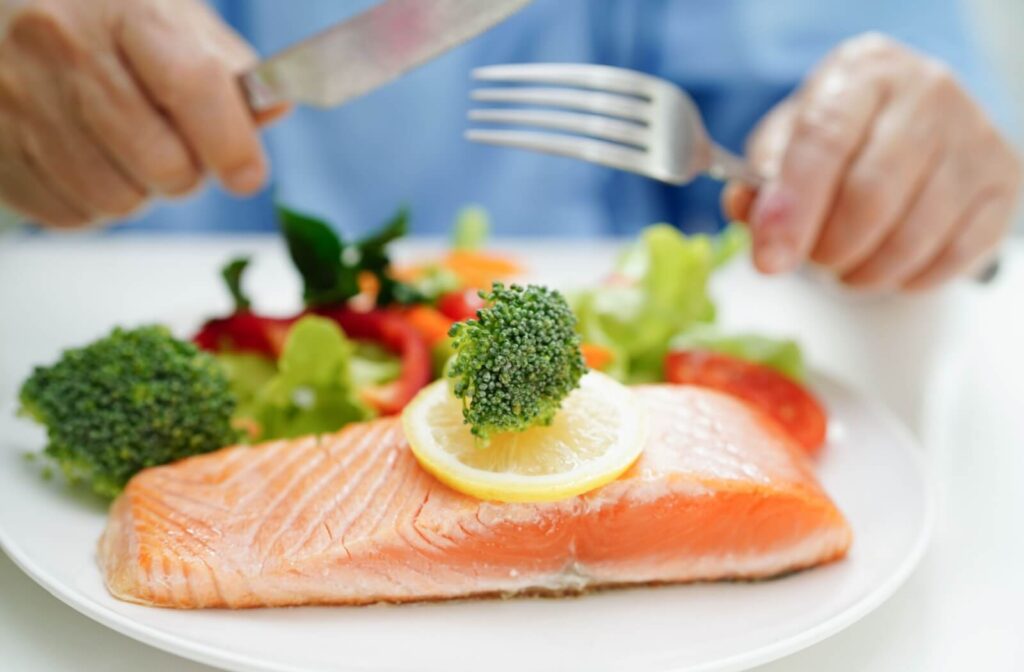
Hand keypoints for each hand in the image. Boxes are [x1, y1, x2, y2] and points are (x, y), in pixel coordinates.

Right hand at [0, 0, 282, 227]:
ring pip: (116, 200)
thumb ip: (231, 71)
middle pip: (160, 161)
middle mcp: (63, 47)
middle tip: (179, 153)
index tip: (248, 175)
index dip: (230, 143)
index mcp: (125, 9)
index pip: (192, 86)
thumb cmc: (114, 21)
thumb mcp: (179, 23)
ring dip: (139, 193)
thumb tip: (276, 106)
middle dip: (186, 174)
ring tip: (130, 154)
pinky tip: (90, 164)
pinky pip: (70, 215)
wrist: (14, 7)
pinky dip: (93, 206)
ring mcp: (20, 97)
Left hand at [724, 33, 1021, 290]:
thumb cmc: (841, 130)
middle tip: (812, 260)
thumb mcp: (786, 140)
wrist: (913, 117)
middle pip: (871, 196)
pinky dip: (908, 277)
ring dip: (865, 271)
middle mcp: (926, 93)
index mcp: (863, 72)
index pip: (824, 141)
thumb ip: (759, 180)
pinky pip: (952, 256)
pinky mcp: (1002, 183)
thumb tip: (747, 213)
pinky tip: (887, 264)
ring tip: (845, 265)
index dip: (793, 209)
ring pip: (913, 235)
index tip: (769, 259)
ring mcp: (974, 137)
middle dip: (829, 249)